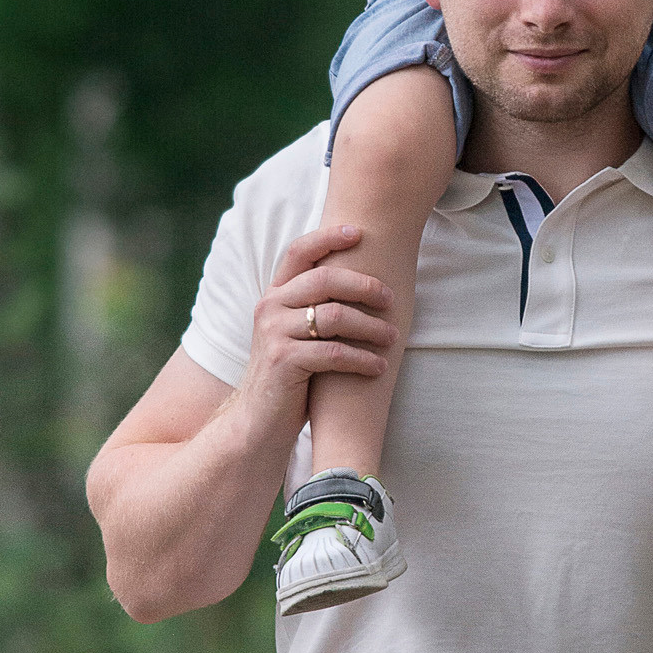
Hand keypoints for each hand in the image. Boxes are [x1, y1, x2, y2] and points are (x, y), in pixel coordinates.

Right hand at [242, 224, 396, 433]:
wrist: (259, 420)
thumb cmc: (289, 373)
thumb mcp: (295, 332)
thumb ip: (312, 306)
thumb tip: (361, 280)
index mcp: (274, 295)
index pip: (299, 252)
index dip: (328, 237)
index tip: (359, 232)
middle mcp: (269, 307)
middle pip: (324, 279)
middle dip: (363, 285)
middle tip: (390, 298)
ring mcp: (274, 334)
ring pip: (334, 316)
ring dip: (370, 327)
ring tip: (392, 338)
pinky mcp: (284, 361)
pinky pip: (334, 353)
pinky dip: (362, 359)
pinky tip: (379, 367)